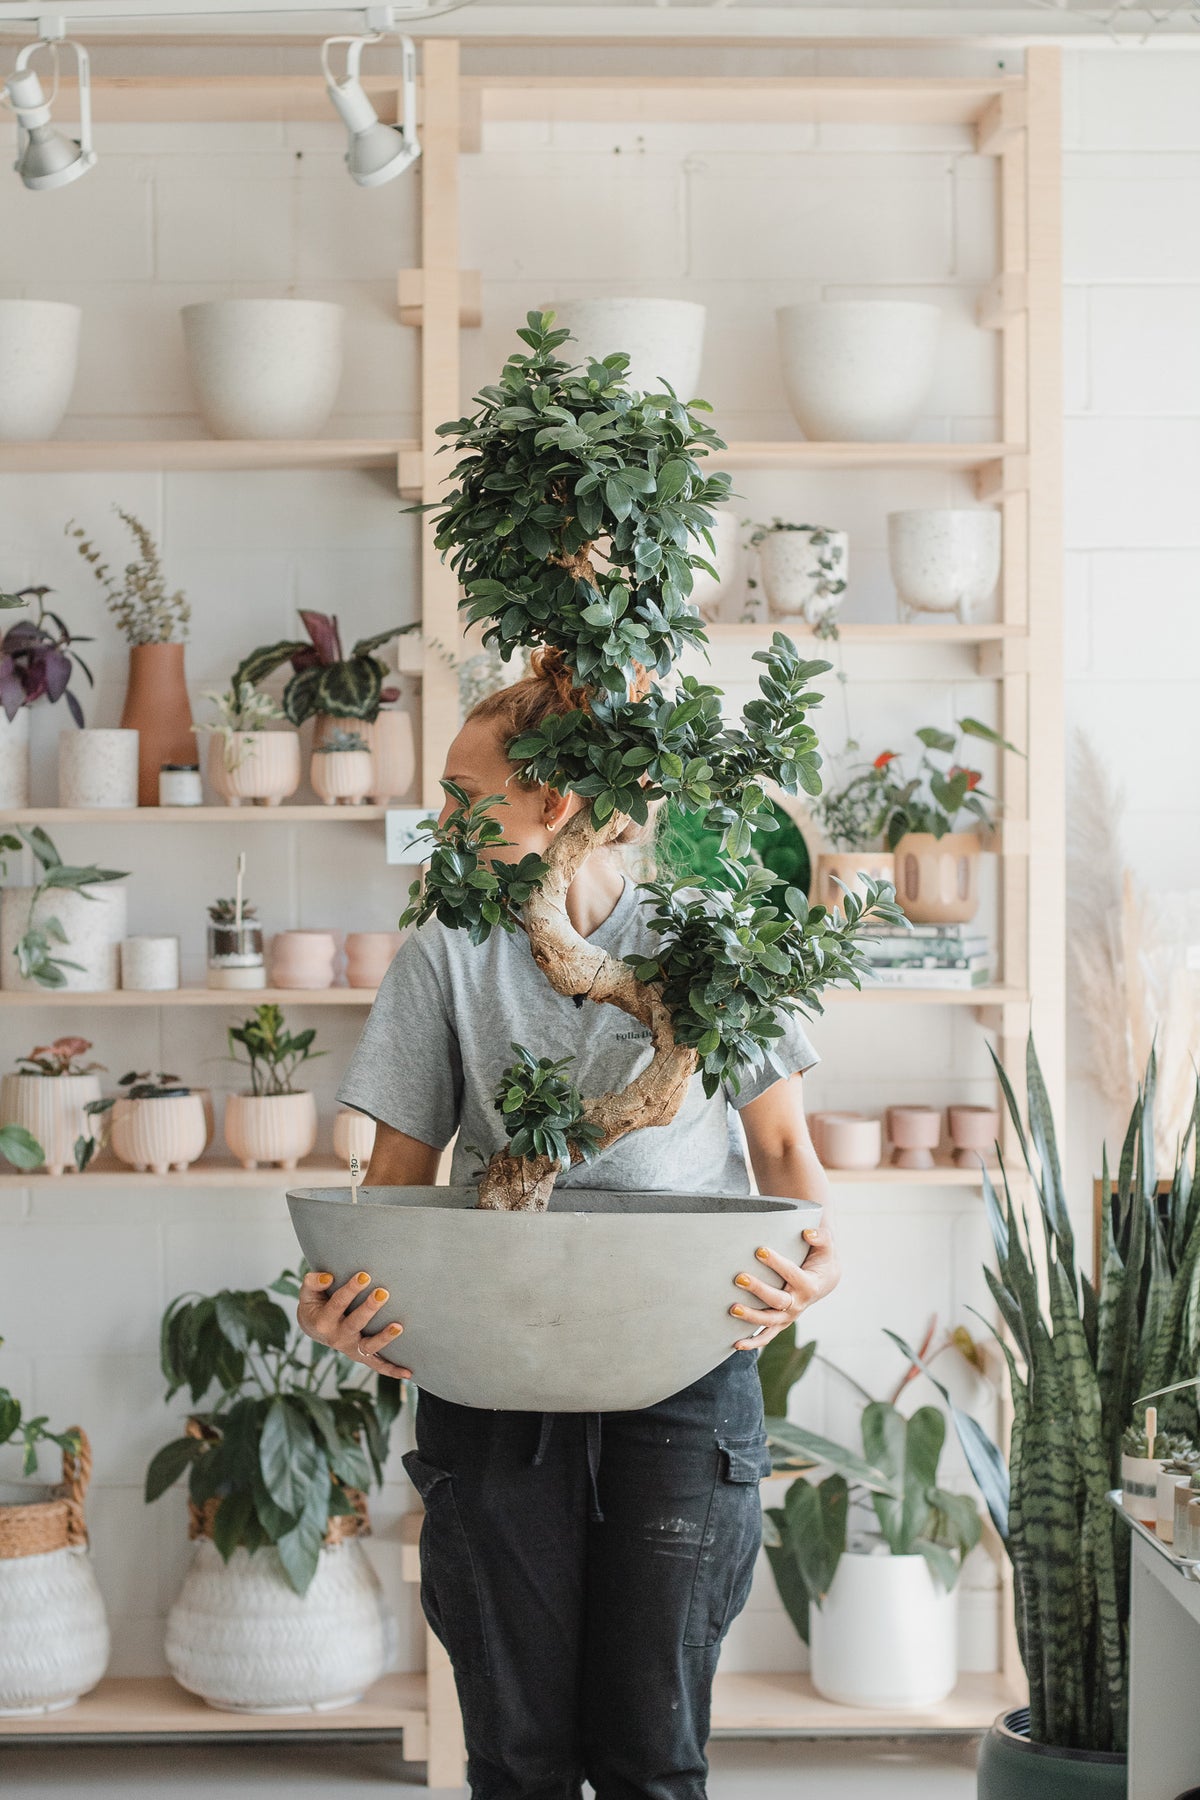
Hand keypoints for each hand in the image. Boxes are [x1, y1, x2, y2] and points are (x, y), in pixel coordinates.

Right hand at [297, 1269, 411, 1380]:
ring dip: (384, 1338)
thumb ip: (312, 1282)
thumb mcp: (307, 1293)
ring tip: (398, 1326)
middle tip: (382, 1293)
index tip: (364, 1276)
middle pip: (354, 1324)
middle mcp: (336, 1337)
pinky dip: (391, 1370)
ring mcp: (350, 1348)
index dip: (350, 1290)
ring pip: (368, 1346)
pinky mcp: (360, 1355)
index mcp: (322, 1321)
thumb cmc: (314, 1303)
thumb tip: (328, 1277)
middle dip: (369, 1309)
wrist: (313, 1326)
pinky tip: (408, 1373)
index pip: (337, 1304)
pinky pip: (376, 1365)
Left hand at [729, 1224, 841, 1352]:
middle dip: (758, 1289)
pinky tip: (736, 1344)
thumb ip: (821, 1236)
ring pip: (770, 1321)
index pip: (793, 1274)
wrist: (825, 1279)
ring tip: (733, 1308)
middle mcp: (800, 1303)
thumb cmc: (822, 1257)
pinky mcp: (781, 1321)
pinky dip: (753, 1342)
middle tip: (739, 1277)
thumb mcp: (827, 1245)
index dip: (777, 1263)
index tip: (760, 1250)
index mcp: (810, 1285)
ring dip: (751, 1317)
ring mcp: (790, 1315)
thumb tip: (808, 1233)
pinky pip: (767, 1336)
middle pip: (778, 1300)